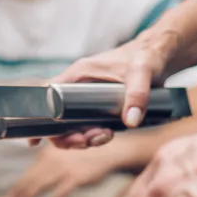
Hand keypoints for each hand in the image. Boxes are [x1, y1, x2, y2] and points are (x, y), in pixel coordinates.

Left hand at [7, 141, 121, 196]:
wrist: (109, 150)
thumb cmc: (86, 154)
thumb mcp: (65, 153)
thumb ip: (49, 162)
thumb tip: (37, 178)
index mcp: (47, 154)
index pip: (27, 174)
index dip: (17, 188)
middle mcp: (52, 160)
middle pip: (29, 181)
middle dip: (18, 196)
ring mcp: (63, 168)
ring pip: (40, 186)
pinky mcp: (75, 177)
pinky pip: (59, 192)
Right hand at [46, 30, 175, 147]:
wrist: (161, 53)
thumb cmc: (148, 56)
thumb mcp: (143, 72)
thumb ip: (138, 94)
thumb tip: (130, 122)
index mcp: (78, 74)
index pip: (46, 98)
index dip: (38, 121)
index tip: (36, 142)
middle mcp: (78, 86)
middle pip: (58, 119)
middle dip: (69, 137)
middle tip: (90, 141)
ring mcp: (87, 96)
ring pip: (73, 125)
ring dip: (84, 138)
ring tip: (106, 136)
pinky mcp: (99, 104)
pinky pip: (87, 124)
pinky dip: (93, 134)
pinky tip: (108, 134)